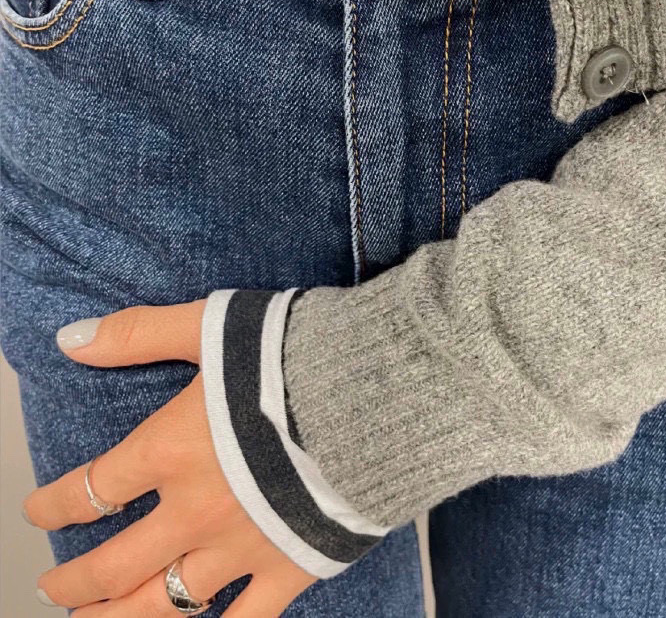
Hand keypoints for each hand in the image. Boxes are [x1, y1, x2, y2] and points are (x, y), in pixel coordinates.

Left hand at [23, 301, 316, 615]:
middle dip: (74, 581)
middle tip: (54, 585)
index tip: (40, 508)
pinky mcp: (289, 568)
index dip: (55, 503)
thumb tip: (70, 339)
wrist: (374, 390)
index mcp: (169, 452)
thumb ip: (139, 333)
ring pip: (162, 607)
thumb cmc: (292, 354)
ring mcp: (240, 548)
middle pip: (114, 567)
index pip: (92, 490)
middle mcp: (194, 511)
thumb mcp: (209, 326)